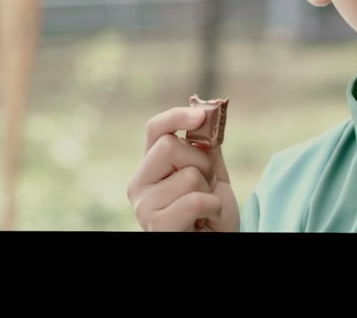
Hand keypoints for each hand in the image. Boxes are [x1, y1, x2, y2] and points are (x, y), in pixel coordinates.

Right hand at [126, 106, 239, 231]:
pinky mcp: (156, 225)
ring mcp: (143, 206)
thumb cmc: (211, 213)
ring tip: (204, 209)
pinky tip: (204, 221)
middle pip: (170, 146)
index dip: (176, 117)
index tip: (200, 116)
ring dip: (209, 192)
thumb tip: (206, 113)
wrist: (216, 243)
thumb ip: (206, 147)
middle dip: (201, 163)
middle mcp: (139, 183)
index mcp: (151, 167)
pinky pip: (194, 201)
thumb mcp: (212, 175)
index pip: (155, 129)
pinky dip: (211, 209)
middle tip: (205, 187)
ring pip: (188, 175)